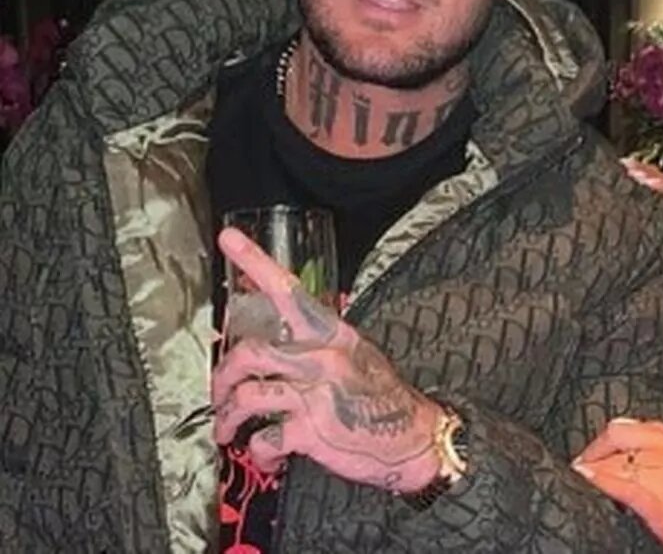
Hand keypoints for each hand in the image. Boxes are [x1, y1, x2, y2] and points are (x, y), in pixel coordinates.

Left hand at [212, 227, 442, 492]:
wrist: (412, 435)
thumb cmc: (379, 398)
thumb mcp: (355, 357)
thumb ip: (318, 346)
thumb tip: (277, 343)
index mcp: (332, 333)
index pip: (288, 290)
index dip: (255, 262)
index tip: (228, 238)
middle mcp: (323, 357)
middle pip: (251, 353)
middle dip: (223, 378)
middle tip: (219, 393)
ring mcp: (317, 392)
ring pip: (247, 395)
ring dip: (228, 418)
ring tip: (228, 430)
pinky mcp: (312, 429)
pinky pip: (265, 437)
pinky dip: (258, 450)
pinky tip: (267, 455)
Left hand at [572, 417, 662, 553]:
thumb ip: (661, 454)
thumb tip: (627, 451)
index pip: (631, 426)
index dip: (605, 438)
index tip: (593, 449)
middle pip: (620, 437)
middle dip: (596, 448)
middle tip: (583, 462)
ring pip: (618, 459)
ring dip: (596, 466)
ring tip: (585, 472)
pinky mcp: (662, 502)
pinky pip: (623, 483)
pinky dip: (601, 479)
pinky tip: (589, 478)